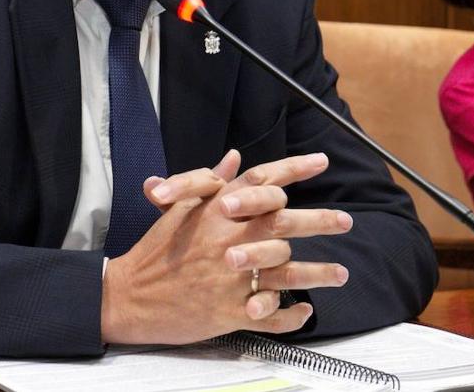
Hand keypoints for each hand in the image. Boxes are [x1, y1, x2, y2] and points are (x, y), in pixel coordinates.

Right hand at [101, 151, 352, 344]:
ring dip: (318, 273)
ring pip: (288, 271)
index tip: (321, 161)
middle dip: (321, 221)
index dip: (294, 168)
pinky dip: (291, 313)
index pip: (262, 181)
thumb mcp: (179, 209)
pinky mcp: (231, 312)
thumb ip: (211, 183)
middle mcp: (230, 240)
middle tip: (345, 220)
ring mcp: (232, 278)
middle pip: (285, 224)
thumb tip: (234, 158)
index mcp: (218, 211)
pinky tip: (304, 309)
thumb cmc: (156, 251)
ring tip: (341, 273)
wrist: (128, 296)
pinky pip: (272, 314)